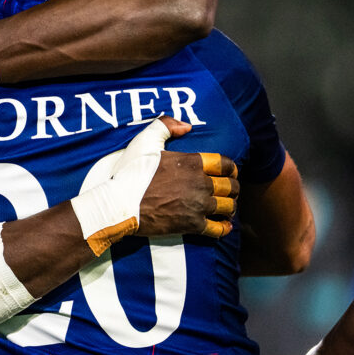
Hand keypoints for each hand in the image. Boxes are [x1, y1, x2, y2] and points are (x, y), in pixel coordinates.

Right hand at [137, 118, 238, 238]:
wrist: (119, 204)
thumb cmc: (130, 173)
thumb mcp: (145, 141)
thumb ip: (165, 125)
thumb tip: (187, 126)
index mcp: (191, 162)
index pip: (225, 164)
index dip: (231, 169)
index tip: (229, 173)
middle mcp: (199, 183)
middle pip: (231, 186)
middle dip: (233, 188)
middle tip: (229, 191)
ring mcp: (197, 206)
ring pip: (227, 207)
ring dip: (230, 207)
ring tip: (226, 208)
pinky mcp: (191, 225)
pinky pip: (218, 229)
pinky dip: (224, 228)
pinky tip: (224, 226)